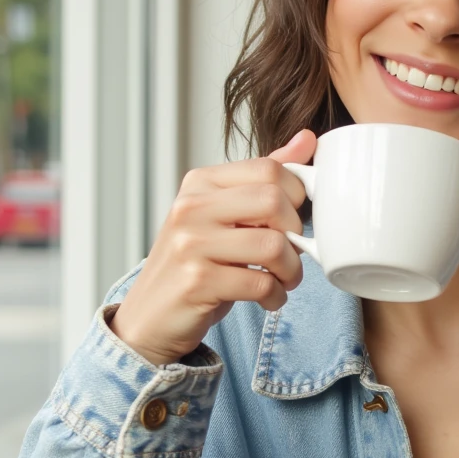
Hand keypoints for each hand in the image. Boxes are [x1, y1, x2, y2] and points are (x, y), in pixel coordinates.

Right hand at [111, 129, 316, 366]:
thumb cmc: (197, 265)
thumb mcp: (226, 215)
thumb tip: (307, 139)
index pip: (269, 169)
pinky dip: (275, 296)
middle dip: (296, 235)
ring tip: (282, 280)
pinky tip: (268, 299)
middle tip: (290, 254)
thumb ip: (264, 180)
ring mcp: (191, 244)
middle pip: (274, 202)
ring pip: (273, 245)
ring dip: (291, 271)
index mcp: (200, 183)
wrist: (151, 318)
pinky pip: (261, 284)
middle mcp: (191, 207)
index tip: (292, 222)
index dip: (297, 198)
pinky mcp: (197, 282)